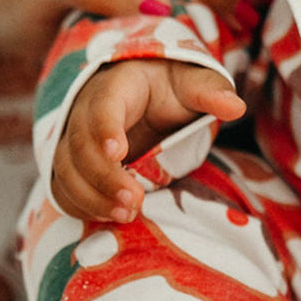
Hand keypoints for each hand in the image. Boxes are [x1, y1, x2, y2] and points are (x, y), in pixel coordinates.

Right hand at [52, 59, 244, 221]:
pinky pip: (64, 189)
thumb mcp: (192, 82)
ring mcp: (75, 141)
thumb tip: (236, 107)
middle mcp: (85, 113)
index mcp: (116, 87)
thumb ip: (209, 92)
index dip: (105, 129)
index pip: (102, 106)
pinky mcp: (74, 167)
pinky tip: (110, 219)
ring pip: (67, 170)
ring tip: (126, 216)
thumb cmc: (170, 87)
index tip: (119, 152)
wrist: (145, 94)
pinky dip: (82, 206)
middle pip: (80, 145)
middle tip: (134, 202)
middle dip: (103, 177)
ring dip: (92, 197)